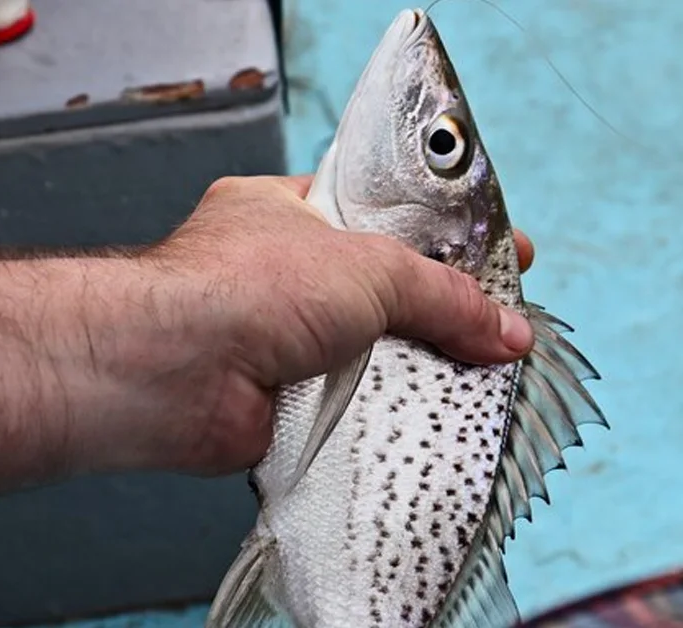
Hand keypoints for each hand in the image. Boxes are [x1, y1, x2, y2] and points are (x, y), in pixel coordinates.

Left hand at [122, 175, 536, 474]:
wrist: (175, 372)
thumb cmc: (245, 287)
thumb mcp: (371, 268)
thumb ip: (445, 296)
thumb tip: (507, 330)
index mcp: (291, 212)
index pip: (385, 216)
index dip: (446, 233)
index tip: (501, 248)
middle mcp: (285, 273)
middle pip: (387, 289)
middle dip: (440, 307)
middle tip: (501, 321)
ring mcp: (284, 338)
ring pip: (376, 350)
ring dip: (418, 364)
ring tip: (481, 372)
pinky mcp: (288, 398)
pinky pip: (358, 403)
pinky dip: (390, 411)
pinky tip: (431, 415)